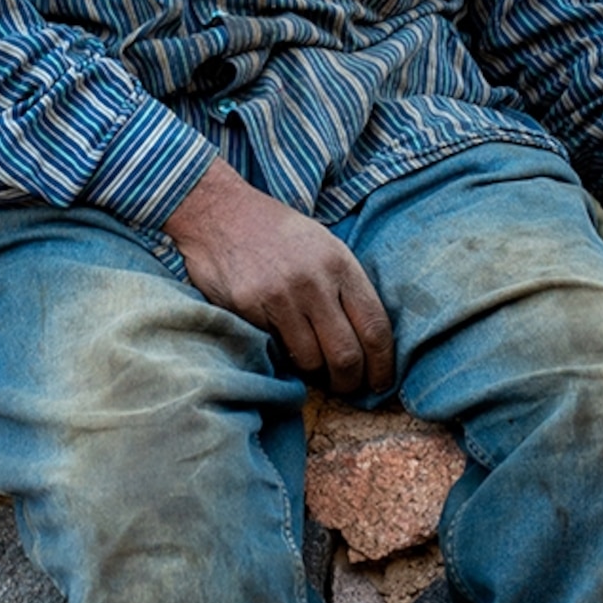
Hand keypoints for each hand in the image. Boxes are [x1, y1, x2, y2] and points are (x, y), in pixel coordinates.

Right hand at [164, 158, 394, 393]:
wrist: (219, 212)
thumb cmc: (276, 232)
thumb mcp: (323, 245)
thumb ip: (345, 286)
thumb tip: (366, 339)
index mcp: (340, 264)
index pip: (375, 326)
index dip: (383, 364)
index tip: (381, 382)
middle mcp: (314, 282)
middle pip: (346, 354)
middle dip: (350, 382)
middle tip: (348, 389)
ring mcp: (280, 296)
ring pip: (311, 360)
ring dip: (315, 374)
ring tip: (314, 371)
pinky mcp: (248, 308)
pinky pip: (275, 350)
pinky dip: (283, 358)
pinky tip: (284, 351)